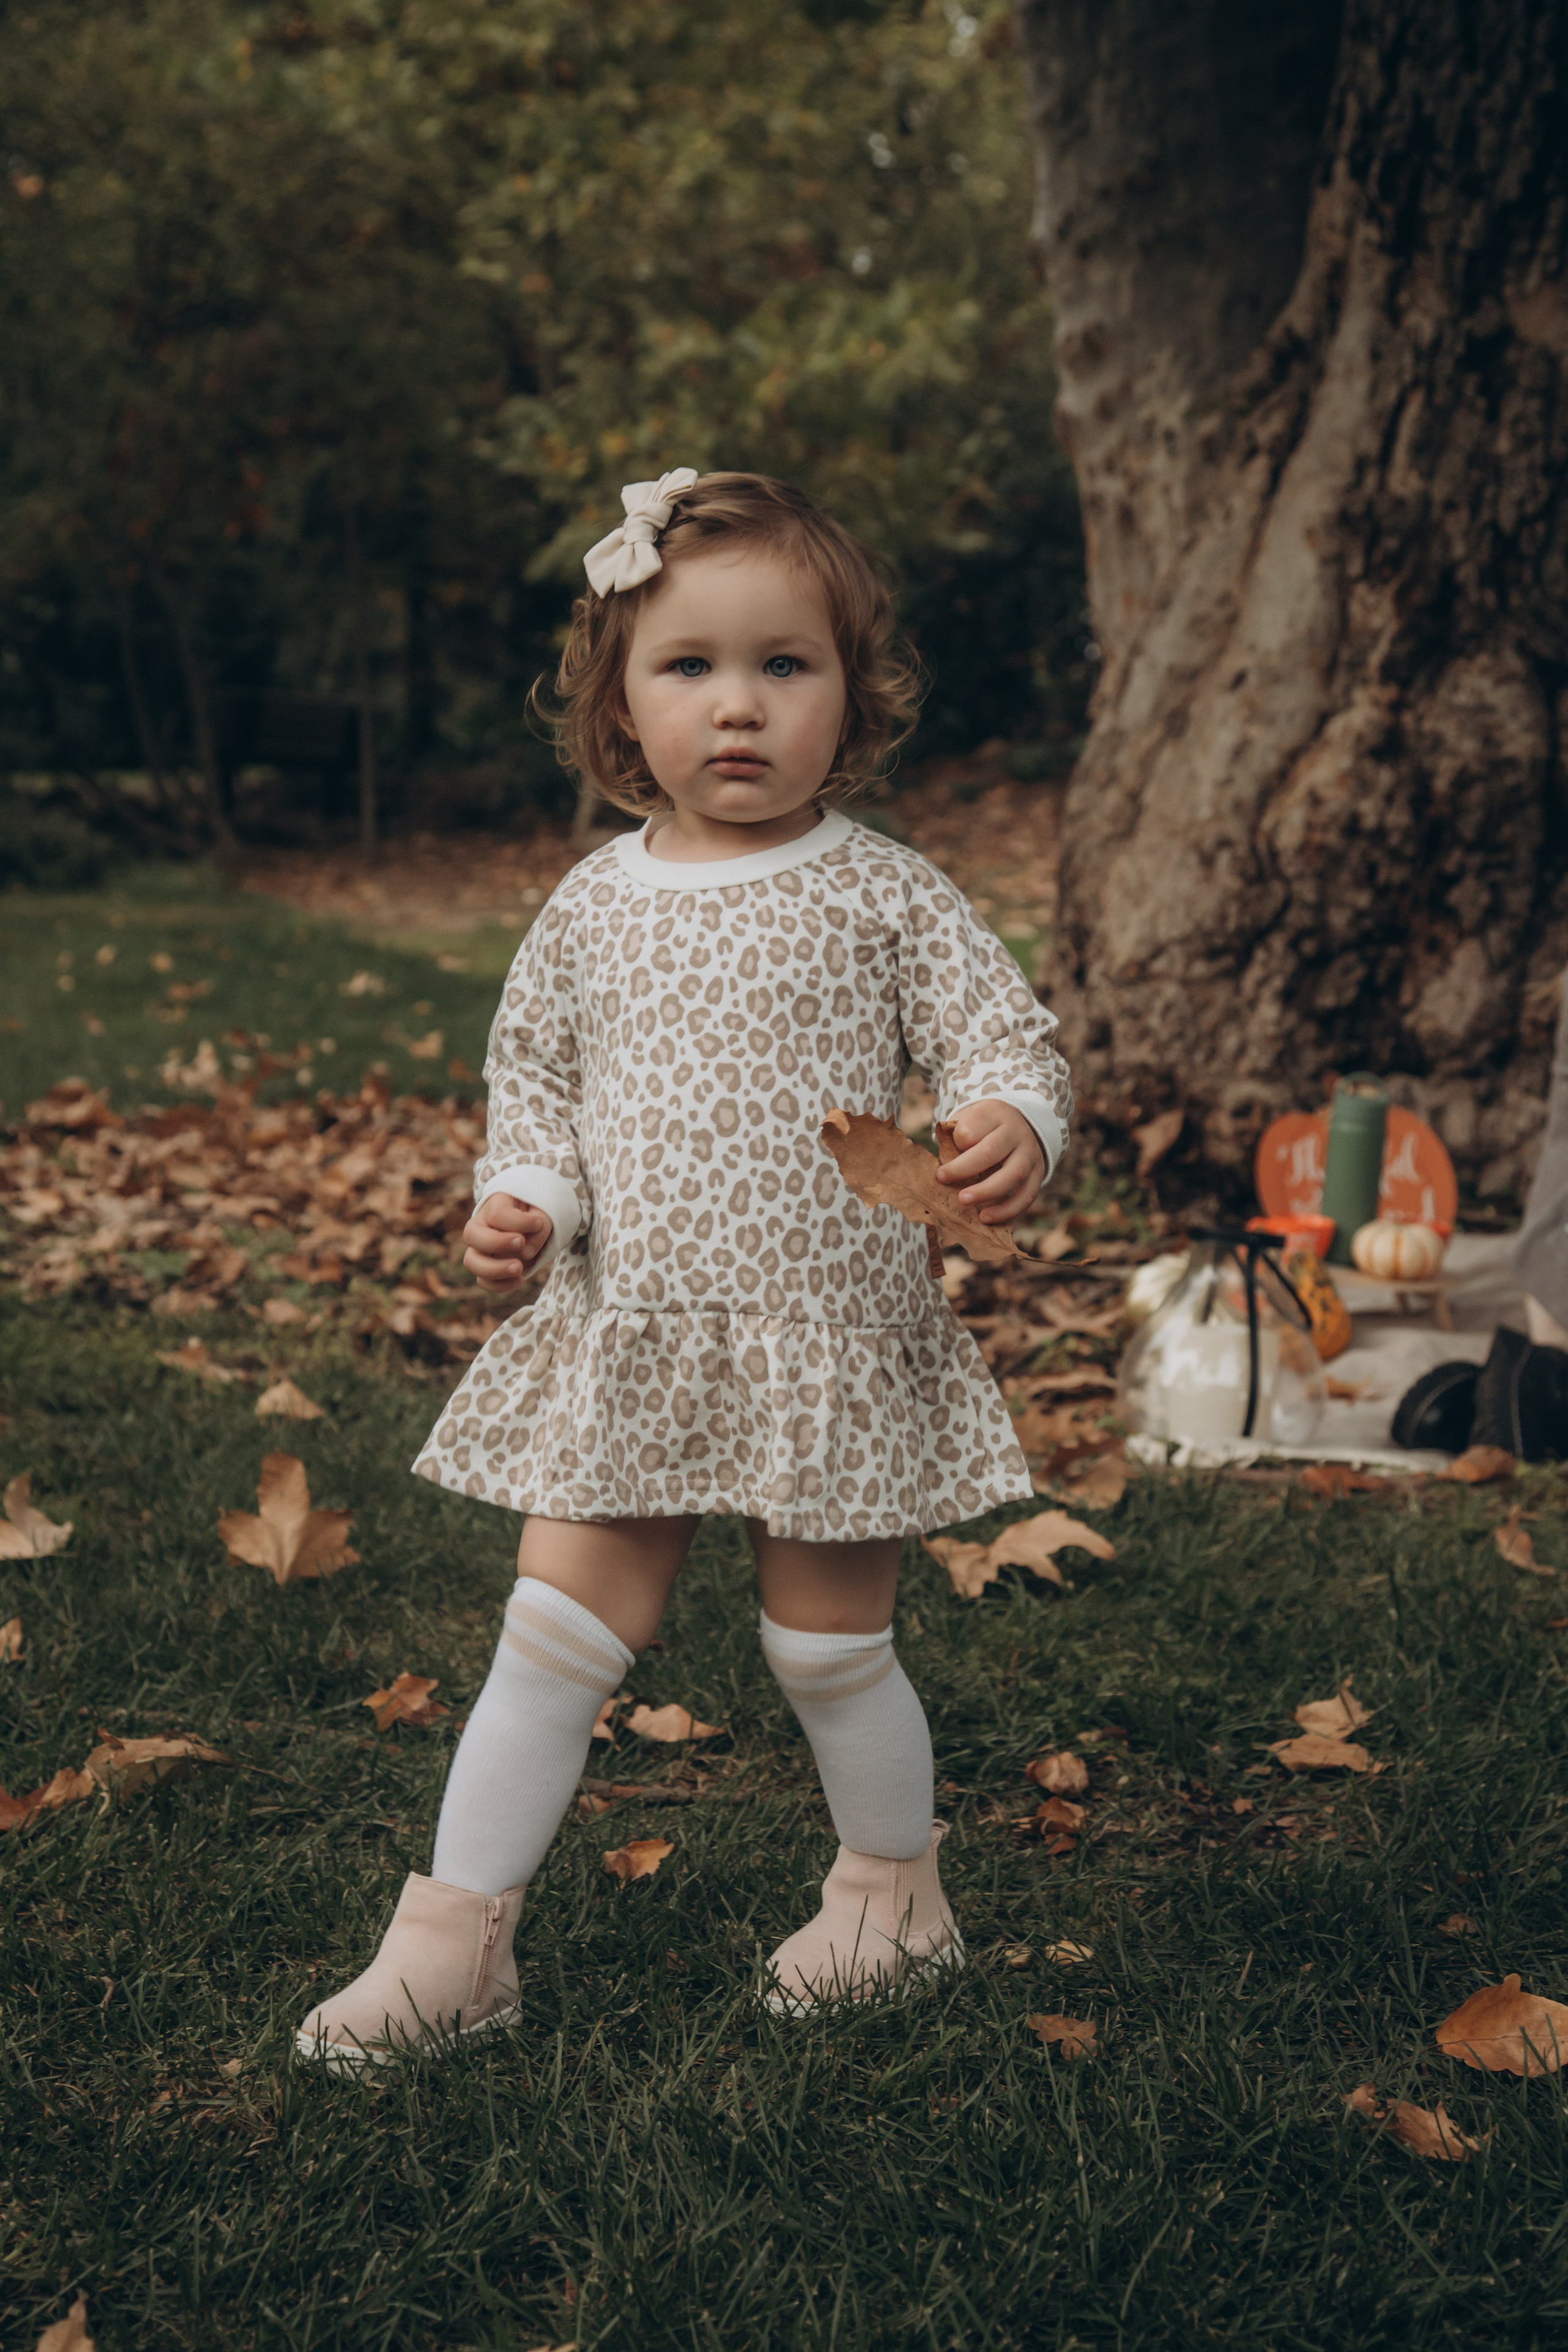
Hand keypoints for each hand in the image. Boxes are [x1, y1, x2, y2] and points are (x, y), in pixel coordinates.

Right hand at [462, 1193, 553, 1289]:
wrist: (532, 1224)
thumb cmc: (535, 1215)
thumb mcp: (542, 1214)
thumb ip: (538, 1229)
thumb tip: (525, 1253)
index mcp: (494, 1205)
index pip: (497, 1214)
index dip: (519, 1221)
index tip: (538, 1223)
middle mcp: (480, 1226)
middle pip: (471, 1234)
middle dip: (497, 1242)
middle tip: (521, 1243)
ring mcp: (480, 1248)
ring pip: (471, 1261)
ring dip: (494, 1269)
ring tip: (519, 1269)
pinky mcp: (486, 1267)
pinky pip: (483, 1281)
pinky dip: (500, 1285)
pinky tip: (520, 1280)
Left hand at [935, 1101, 1044, 1223]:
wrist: (1020, 1123)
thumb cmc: (984, 1127)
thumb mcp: (968, 1120)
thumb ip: (955, 1138)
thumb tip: (944, 1171)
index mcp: (994, 1114)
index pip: (972, 1129)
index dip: (957, 1143)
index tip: (944, 1155)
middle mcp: (1016, 1132)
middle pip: (991, 1151)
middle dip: (964, 1169)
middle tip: (943, 1179)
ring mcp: (1030, 1153)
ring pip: (1013, 1174)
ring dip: (986, 1191)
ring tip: (964, 1201)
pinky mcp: (1038, 1173)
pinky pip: (1026, 1195)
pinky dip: (1007, 1210)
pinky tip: (986, 1218)